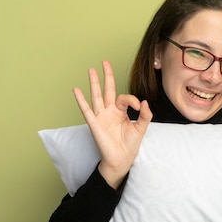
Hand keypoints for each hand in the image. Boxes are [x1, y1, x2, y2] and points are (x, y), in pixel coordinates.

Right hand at [73, 60, 151, 187]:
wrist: (121, 160)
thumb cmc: (130, 145)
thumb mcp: (141, 128)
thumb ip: (145, 115)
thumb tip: (144, 102)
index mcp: (120, 111)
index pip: (125, 98)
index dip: (133, 100)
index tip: (139, 108)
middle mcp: (109, 111)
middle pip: (107, 90)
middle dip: (107, 76)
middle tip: (104, 62)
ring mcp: (101, 116)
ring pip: (97, 96)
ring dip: (94, 83)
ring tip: (91, 70)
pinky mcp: (94, 124)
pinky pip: (86, 110)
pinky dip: (81, 100)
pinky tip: (76, 90)